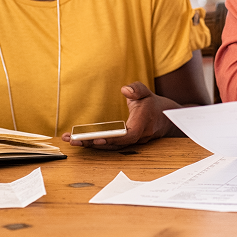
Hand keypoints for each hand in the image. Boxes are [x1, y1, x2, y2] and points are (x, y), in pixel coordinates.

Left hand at [60, 81, 177, 149]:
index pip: (129, 135)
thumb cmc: (152, 104)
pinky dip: (96, 145)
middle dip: (93, 143)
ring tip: (72, 141)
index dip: (113, 138)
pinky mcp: (126, 144)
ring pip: (112, 147)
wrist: (165, 118)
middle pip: (115, 144)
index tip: (97, 138)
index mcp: (143, 122)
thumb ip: (136, 89)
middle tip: (74, 140)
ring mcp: (132, 142)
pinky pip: (111, 146)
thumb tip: (124, 90)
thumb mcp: (146, 92)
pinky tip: (82, 142)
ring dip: (91, 145)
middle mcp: (138, 136)